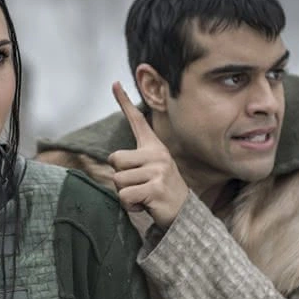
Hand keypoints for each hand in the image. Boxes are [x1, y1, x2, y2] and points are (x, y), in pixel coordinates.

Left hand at [108, 82, 188, 228]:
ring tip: (143, 195)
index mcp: (154, 147)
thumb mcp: (151, 171)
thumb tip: (114, 160)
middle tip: (138, 185)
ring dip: (124, 193)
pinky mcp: (155, 188)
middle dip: (119, 176)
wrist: (184, 215)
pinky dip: (129, 205)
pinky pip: (124, 196)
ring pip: (117, 180)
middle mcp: (157, 155)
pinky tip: (145, 204)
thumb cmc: (160, 192)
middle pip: (114, 159)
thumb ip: (135, 162)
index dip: (124, 101)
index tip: (115, 83)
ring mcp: (157, 171)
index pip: (137, 121)